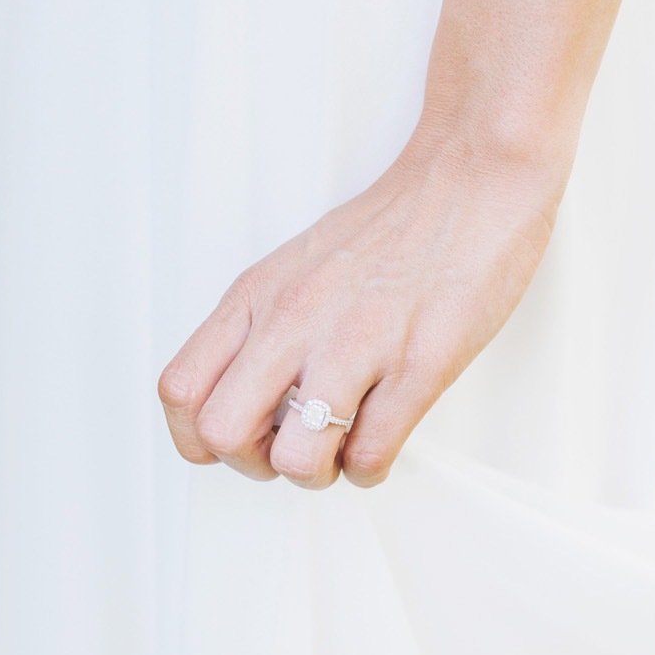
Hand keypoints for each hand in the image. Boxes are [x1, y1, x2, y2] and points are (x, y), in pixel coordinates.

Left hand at [157, 128, 568, 488]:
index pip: (180, 391)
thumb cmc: (396, 226)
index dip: (200, 435)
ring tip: (343, 450)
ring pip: (296, 459)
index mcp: (259, 296)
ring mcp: (357, 344)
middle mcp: (296, 320)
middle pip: (222, 434)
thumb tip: (251, 398)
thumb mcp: (299, 267)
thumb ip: (264, 326)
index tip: (240, 436)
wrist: (474, 181)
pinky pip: (372, 454)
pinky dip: (371, 468)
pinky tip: (383, 441)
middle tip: (290, 449)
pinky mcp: (420, 365)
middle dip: (253, 463)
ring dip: (318, 474)